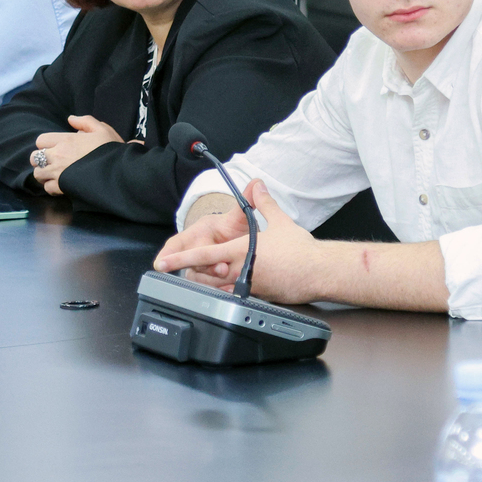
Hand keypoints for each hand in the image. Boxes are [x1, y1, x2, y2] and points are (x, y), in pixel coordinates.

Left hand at [31, 115, 122, 194]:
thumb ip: (85, 121)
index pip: (41, 140)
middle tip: (51, 162)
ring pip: (37, 174)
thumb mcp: (102, 129)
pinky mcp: (62, 187)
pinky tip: (60, 184)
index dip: (45, 144)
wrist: (118, 171)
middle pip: (34, 158)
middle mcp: (58, 156)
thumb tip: (70, 119)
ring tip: (54, 174)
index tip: (54, 148)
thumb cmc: (111, 149)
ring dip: (44, 174)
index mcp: (66, 140)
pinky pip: (47, 188)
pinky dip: (51, 187)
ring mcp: (58, 173)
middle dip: (40, 160)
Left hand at [152, 179, 322, 304]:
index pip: (204, 255)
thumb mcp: (279, 221)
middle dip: (192, 271)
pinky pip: (235, 295)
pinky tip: (227, 285)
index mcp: (241, 251)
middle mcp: (241, 270)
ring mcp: (249, 286)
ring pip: (218, 287)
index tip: (163, 263)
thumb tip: (258, 185)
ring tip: (202, 275)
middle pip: (206, 273)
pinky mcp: (258, 296)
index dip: (181, 258)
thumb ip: (264, 202)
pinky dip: (226, 290)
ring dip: (208, 281)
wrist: (319, 271)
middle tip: (180, 268)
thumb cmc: (300, 250)